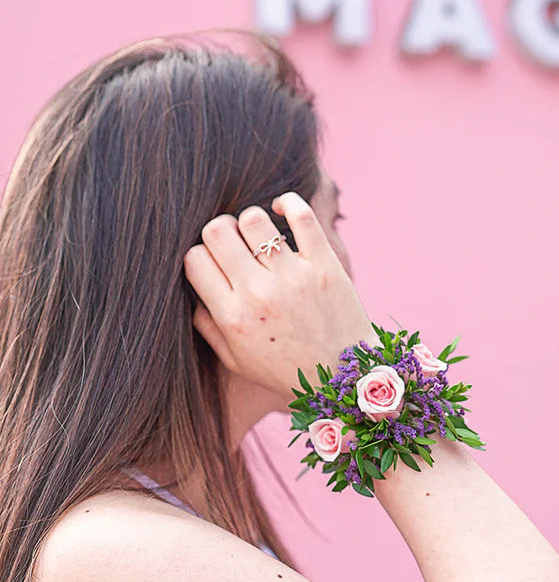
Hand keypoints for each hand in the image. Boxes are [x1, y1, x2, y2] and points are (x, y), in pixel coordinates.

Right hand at [183, 192, 373, 404]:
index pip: (194, 259)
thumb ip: (208, 327)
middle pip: (217, 231)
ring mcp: (293, 277)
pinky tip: (283, 209)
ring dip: (252, 220)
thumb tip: (192, 293)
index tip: (216, 260)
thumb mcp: (236, 360)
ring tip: (261, 233)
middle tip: (235, 241)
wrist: (342, 378)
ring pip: (254, 218)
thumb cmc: (286, 369)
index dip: (201, 253)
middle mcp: (258, 294)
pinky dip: (289, 203)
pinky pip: (302, 216)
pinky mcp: (325, 265)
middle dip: (220, 230)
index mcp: (233, 317)